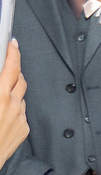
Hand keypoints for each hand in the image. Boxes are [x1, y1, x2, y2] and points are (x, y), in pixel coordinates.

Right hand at [0, 41, 24, 161]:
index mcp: (0, 96)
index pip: (12, 67)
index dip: (14, 53)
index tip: (13, 44)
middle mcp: (14, 105)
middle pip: (21, 79)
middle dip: (15, 71)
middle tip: (7, 68)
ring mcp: (21, 118)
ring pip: (20, 97)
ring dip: (13, 92)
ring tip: (0, 95)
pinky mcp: (24, 130)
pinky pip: (21, 113)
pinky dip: (13, 109)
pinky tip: (1, 116)